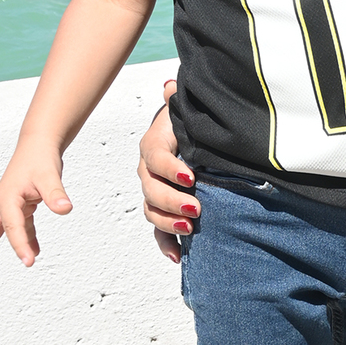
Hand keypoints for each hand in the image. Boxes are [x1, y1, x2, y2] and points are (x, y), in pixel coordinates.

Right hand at [0, 139, 72, 277]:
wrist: (38, 146)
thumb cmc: (40, 159)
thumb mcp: (50, 175)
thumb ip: (56, 194)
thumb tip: (65, 209)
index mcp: (8, 198)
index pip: (12, 226)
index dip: (20, 245)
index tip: (29, 261)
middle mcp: (3, 204)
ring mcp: (10, 206)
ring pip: (0, 232)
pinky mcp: (19, 206)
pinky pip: (18, 227)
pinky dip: (24, 239)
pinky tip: (33, 251)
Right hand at [138, 79, 194, 262]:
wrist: (196, 137)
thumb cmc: (192, 123)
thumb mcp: (187, 110)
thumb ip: (178, 101)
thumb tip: (169, 87)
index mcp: (154, 145)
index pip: (155, 157)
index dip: (170, 169)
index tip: (192, 178)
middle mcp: (149, 170)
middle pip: (151, 189)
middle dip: (171, 201)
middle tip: (195, 209)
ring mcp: (154, 191)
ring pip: (152, 210)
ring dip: (168, 224)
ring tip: (189, 230)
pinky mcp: (164, 209)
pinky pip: (158, 230)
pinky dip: (167, 245)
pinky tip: (179, 258)